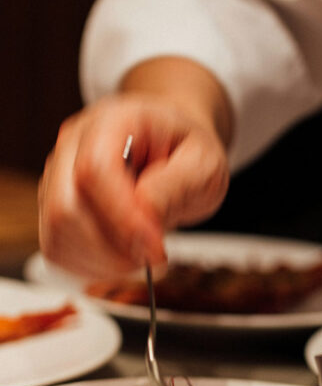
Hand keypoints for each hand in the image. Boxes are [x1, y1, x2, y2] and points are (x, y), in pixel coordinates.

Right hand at [39, 92, 229, 278]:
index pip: (95, 169)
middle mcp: (74, 144)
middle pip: (66, 206)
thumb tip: (145, 214)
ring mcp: (58, 174)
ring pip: (58, 232)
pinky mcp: (54, 205)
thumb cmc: (184, 149)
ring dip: (102, 260)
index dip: (122, 217)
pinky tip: (121, 259)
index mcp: (113, 120)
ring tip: (141, 256)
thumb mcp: (204, 163)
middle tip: (152, 256)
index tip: (154, 247)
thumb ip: (177, 185)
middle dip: (112, 246)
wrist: (170, 145)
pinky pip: (56, 247)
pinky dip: (89, 265)